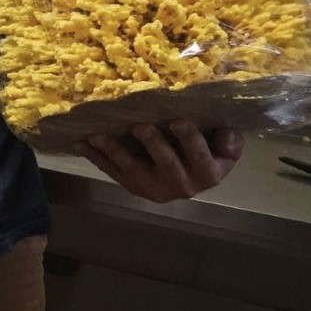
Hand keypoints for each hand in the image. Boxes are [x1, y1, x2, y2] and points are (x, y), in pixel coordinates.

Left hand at [76, 122, 243, 203]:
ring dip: (114, 152)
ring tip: (98, 136)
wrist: (192, 177)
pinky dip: (96, 157)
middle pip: (167, 164)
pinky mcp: (132, 187)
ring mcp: (153, 188)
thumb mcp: (226, 148)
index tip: (178, 121)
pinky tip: (81, 143)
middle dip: (153, 145)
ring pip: (133, 171)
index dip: (190, 140)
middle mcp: (181, 186)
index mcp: (208, 174)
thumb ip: (230, 141)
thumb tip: (226, 133)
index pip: (201, 158)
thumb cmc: (211, 153)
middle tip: (140, 126)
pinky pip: (112, 172)